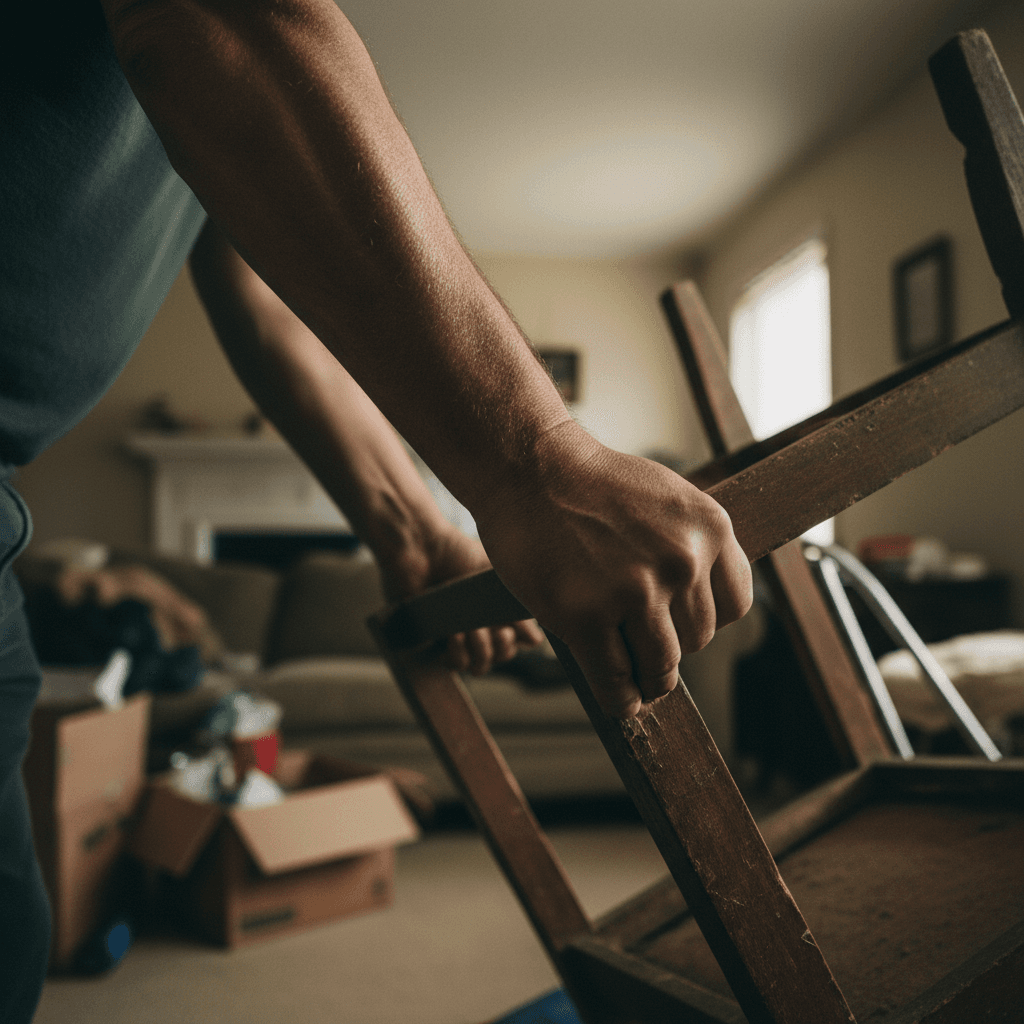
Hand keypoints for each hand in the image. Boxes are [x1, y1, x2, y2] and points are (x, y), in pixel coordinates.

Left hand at [376, 525, 543, 674]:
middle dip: (504, 647)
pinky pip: (452, 663)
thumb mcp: (495, 576)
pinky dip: (458, 653)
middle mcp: (479, 624)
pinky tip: (454, 634)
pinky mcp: (432, 641)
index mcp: (497, 608)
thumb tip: (535, 639)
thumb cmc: (458, 553)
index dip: (523, 638)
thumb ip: (517, 605)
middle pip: (503, 655)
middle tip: (498, 631)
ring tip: (473, 631)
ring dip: (482, 651)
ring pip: (480, 665)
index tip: (516, 625)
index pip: (521, 637)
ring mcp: (457, 635)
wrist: (422, 547)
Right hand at [473, 423, 752, 717]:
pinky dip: (618, 699)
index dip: (702, 621)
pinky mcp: (586, 617)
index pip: (734, 607)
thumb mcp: (667, 499)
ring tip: (630, 675)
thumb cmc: (589, 484)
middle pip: (697, 640)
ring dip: (646, 677)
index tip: (679, 626)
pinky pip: (615, 681)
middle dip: (669, 645)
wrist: (529, 468)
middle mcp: (681, 561)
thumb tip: (698, 608)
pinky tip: (617, 698)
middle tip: (640, 642)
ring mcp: (634, 591)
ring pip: (661, 666)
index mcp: (710, 529)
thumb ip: (691, 547)